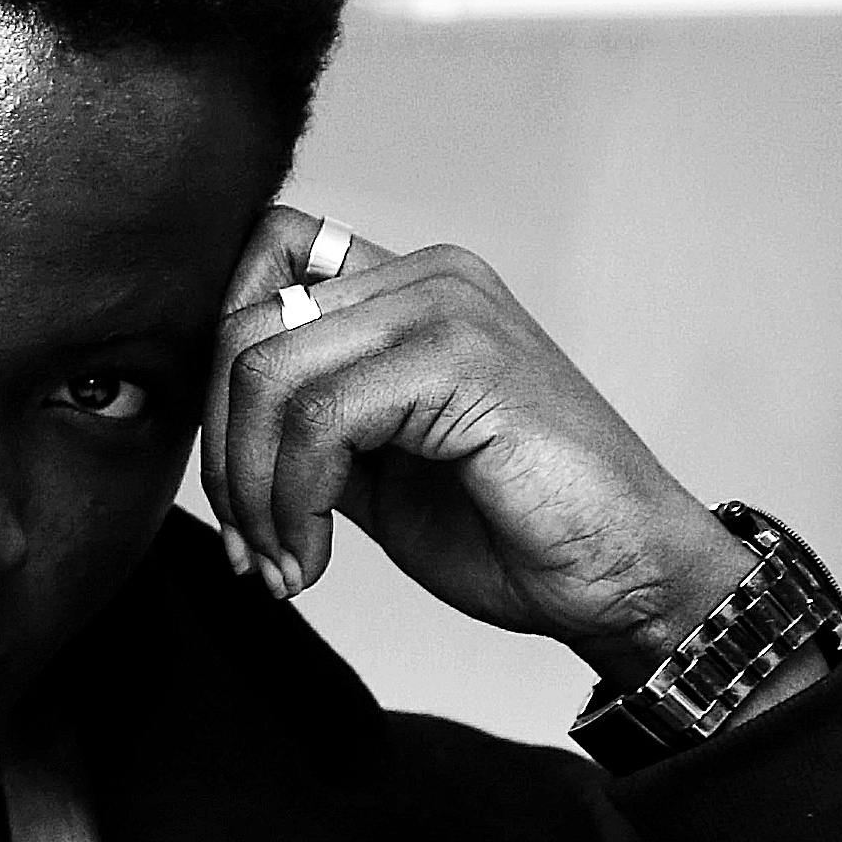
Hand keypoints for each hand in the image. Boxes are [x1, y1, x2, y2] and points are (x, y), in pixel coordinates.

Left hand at [202, 208, 757, 683]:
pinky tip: (314, 559)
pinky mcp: (462, 359)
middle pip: (245, 324)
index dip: (216, 368)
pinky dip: (293, 501)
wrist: (626, 579)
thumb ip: (309, 428)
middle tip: (250, 547)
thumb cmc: (516, 532)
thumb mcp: (379, 471)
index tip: (235, 482)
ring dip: (253, 491)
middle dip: (223, 452)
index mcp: (410, 289)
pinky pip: (319, 418)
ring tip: (282, 563)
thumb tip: (216, 433)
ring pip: (267, 372)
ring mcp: (448, 308)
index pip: (263, 262)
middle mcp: (429, 277)